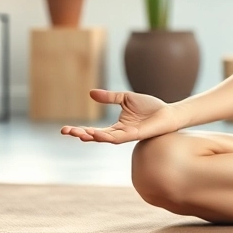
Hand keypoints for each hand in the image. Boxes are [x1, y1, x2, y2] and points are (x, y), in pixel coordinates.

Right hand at [60, 89, 181, 143]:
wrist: (167, 112)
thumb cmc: (150, 107)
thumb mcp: (125, 98)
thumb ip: (109, 97)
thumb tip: (91, 93)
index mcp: (115, 127)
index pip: (94, 130)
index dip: (80, 130)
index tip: (64, 129)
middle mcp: (118, 133)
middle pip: (95, 137)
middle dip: (80, 134)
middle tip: (66, 131)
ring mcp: (125, 136)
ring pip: (104, 139)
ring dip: (91, 136)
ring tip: (78, 133)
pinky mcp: (134, 135)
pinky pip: (118, 138)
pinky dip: (106, 137)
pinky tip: (97, 135)